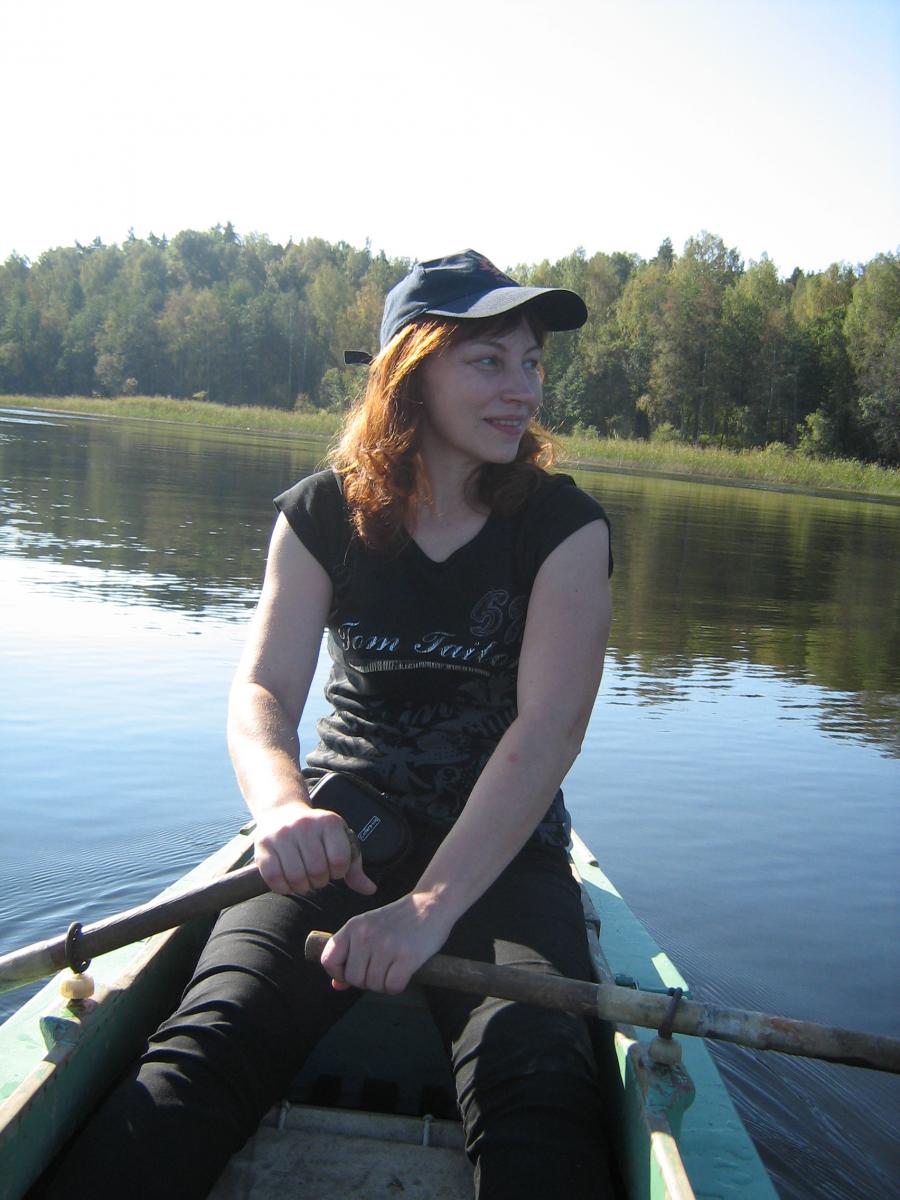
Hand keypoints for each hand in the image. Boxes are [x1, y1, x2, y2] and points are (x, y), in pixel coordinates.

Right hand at [254, 802, 376, 896]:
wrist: (282, 813)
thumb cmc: (317, 834)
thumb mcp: (339, 842)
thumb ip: (354, 867)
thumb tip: (370, 890)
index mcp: (329, 822)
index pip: (340, 860)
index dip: (338, 872)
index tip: (333, 869)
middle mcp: (305, 824)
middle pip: (317, 870)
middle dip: (319, 881)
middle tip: (317, 876)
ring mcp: (282, 834)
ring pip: (296, 877)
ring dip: (302, 887)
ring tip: (304, 880)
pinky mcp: (263, 845)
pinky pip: (274, 877)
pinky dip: (283, 887)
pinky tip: (288, 882)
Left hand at [320, 891, 452, 994]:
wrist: (432, 903)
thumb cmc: (399, 919)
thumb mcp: (369, 928)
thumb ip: (351, 955)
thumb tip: (337, 986)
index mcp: (353, 926)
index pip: (329, 960)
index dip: (339, 973)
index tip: (355, 971)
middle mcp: (366, 935)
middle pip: (354, 978)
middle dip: (367, 981)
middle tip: (381, 969)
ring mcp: (386, 945)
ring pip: (374, 985)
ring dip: (384, 984)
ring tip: (394, 968)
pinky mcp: (407, 956)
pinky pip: (392, 987)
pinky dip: (397, 986)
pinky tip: (404, 972)